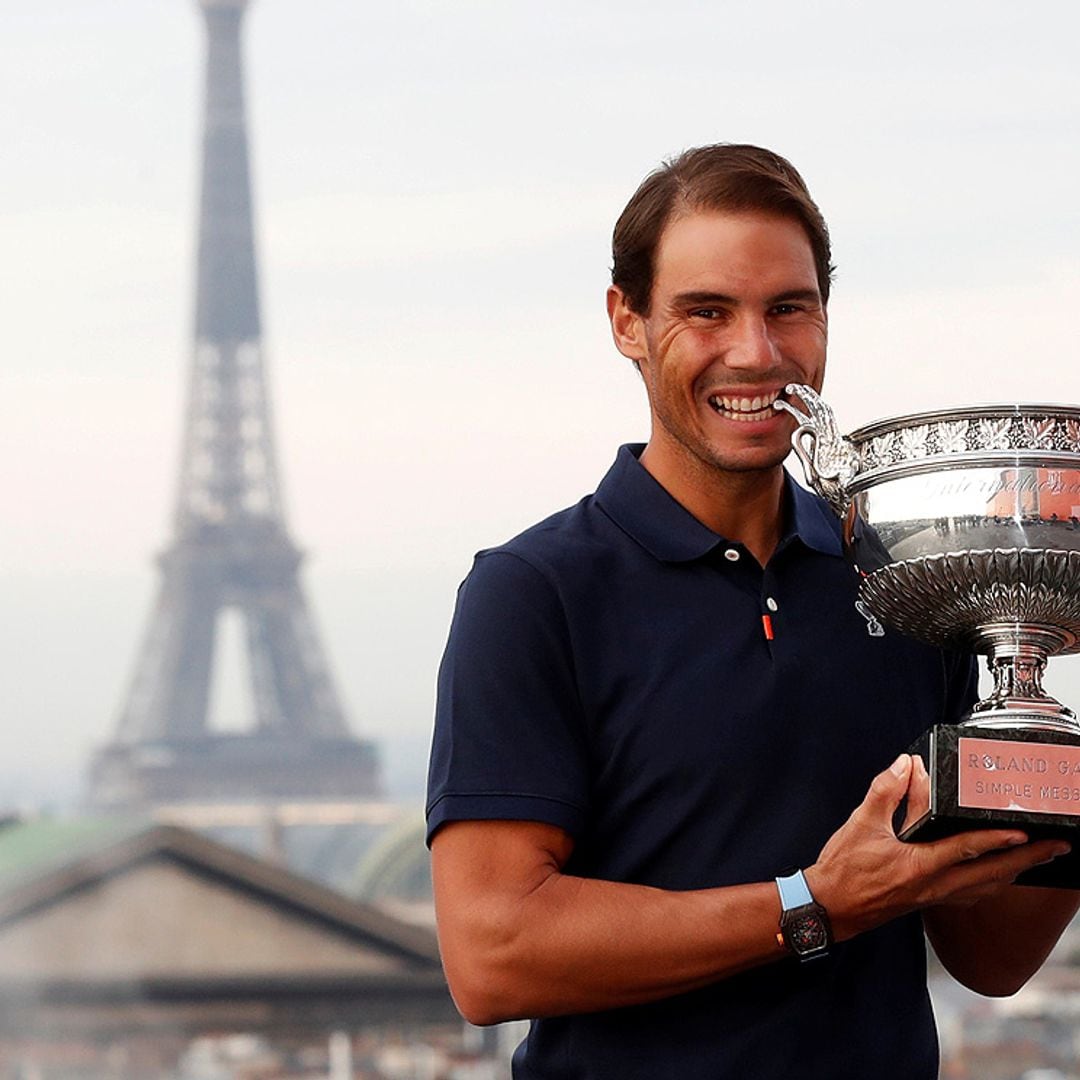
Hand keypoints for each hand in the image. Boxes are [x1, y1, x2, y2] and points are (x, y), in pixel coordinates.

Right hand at [805, 753, 1070, 940]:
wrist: (828, 908)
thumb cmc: (843, 870)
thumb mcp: (861, 823)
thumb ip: (886, 791)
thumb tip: (905, 765)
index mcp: (919, 866)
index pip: (969, 850)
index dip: (999, 840)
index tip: (1028, 833)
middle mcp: (934, 886)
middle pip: (993, 875)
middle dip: (1027, 861)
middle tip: (1055, 849)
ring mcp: (933, 898)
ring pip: (986, 888)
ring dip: (1013, 873)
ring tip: (1034, 860)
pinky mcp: (927, 902)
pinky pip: (971, 895)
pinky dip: (991, 884)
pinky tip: (993, 878)